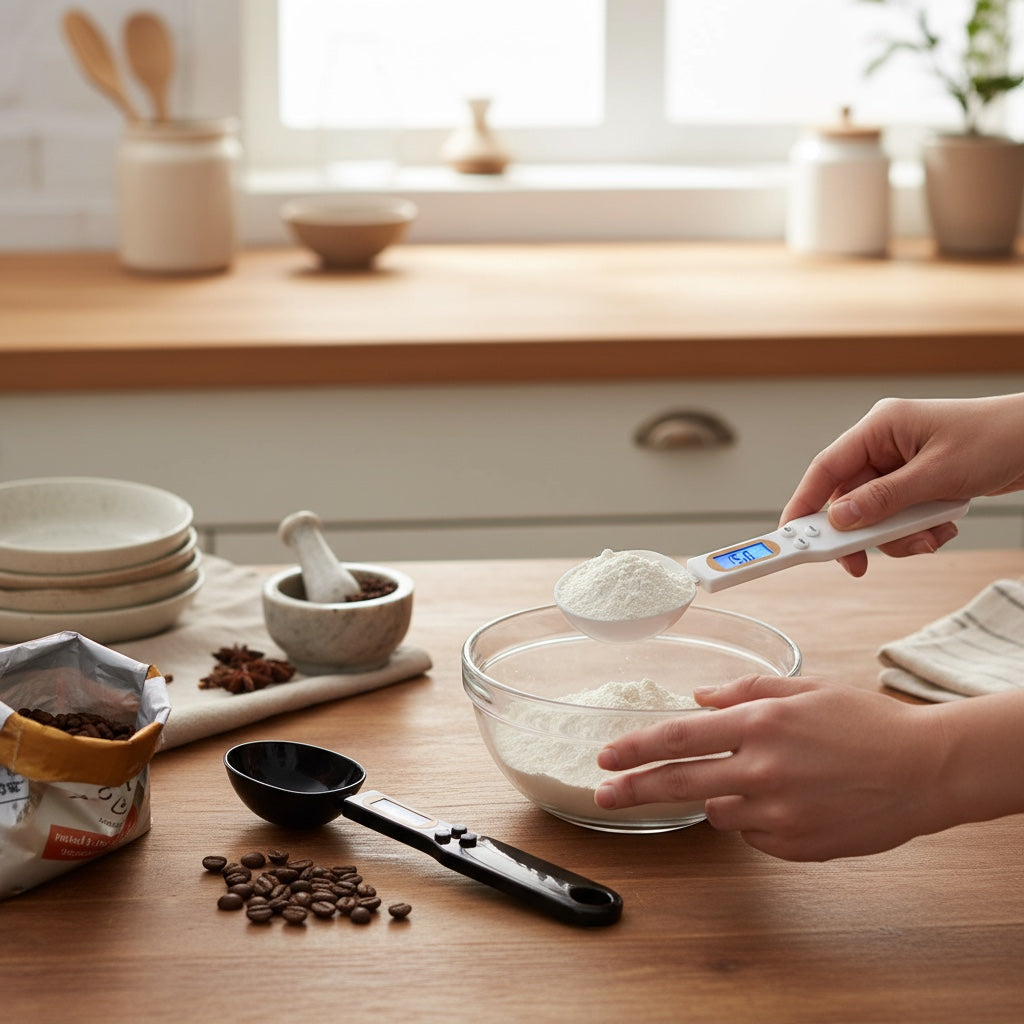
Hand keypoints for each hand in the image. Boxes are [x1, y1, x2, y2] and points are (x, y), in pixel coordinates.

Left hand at [594, 675, 949, 860]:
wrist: (924, 769)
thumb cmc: (866, 723)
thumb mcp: (805, 689)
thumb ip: (746, 691)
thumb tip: (699, 697)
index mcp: (760, 724)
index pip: (679, 737)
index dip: (635, 748)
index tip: (606, 757)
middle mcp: (761, 770)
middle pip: (678, 782)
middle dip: (633, 789)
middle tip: (604, 794)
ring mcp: (778, 814)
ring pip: (718, 811)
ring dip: (721, 796)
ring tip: (764, 780)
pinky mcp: (796, 845)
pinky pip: (752, 835)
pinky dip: (755, 819)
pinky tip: (790, 801)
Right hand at [781, 394, 1023, 575]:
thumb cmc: (998, 439)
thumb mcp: (937, 475)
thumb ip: (884, 499)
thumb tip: (841, 519)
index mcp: (880, 428)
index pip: (826, 468)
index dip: (803, 503)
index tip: (790, 536)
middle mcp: (885, 444)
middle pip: (850, 498)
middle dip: (864, 531)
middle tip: (861, 562)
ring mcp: (902, 464)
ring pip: (876, 514)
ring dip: (899, 535)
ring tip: (929, 536)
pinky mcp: (919, 482)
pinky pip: (900, 516)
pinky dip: (918, 530)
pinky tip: (943, 526)